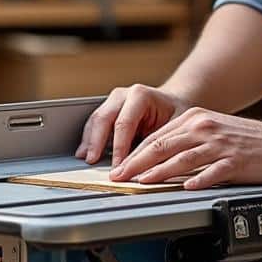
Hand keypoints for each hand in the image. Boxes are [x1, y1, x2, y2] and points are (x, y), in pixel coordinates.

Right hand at [77, 85, 192, 165]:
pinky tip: (85, 151)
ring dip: (88, 140)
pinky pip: (95, 123)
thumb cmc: (176, 113)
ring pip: (95, 120)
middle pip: (104, 119)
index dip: (119, 147)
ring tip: (85, 158)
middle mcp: (124, 95)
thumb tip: (148, 167)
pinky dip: (89, 138)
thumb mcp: (175, 126)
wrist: (174, 101)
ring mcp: (113, 100)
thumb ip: (160, 143)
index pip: (124, 124)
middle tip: (93, 160)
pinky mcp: (108, 109)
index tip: (118, 166)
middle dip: (96, 142)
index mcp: (140, 95)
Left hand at [112, 108, 261, 189]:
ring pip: (182, 158)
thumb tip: (157, 158)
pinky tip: (186, 188)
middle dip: (136, 163)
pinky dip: (198, 180)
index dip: (134, 153)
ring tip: (142, 182)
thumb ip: (187, 140)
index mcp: (197, 118)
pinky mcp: (236, 161)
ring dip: (158, 172)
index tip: (119, 166)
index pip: (157, 137)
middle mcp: (206, 127)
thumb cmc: (250, 142)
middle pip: (163, 146)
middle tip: (120, 177)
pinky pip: (212, 172)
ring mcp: (221, 144)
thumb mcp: (214, 131)